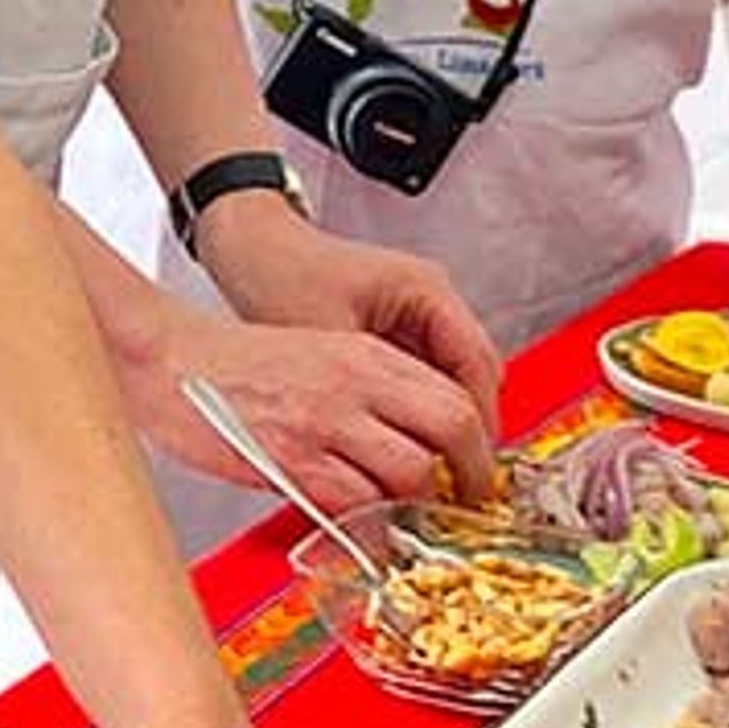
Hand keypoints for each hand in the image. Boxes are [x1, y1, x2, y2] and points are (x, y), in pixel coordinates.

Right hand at [130, 297, 497, 510]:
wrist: (166, 359)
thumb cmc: (231, 364)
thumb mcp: (318, 355)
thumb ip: (367, 394)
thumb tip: (406, 447)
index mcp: (365, 355)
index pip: (456, 396)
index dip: (480, 443)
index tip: (474, 470)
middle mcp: (355, 382)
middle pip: (453, 427)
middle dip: (470, 476)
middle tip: (463, 504)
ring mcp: (326, 421)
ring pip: (411, 470)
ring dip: (415, 503)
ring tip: (401, 517)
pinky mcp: (291, 459)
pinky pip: (356, 501)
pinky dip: (365, 520)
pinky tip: (355, 523)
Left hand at [201, 205, 505, 447]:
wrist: (249, 245)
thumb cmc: (279, 271)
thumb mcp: (324, 338)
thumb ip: (360, 392)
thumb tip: (385, 448)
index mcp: (425, 290)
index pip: (476, 364)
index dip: (480, 423)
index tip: (473, 467)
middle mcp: (428, 300)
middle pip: (472, 376)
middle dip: (468, 431)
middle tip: (459, 482)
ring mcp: (411, 316)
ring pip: (448, 382)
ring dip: (441, 425)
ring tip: (432, 473)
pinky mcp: (389, 331)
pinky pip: (419, 379)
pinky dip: (416, 413)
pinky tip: (400, 445)